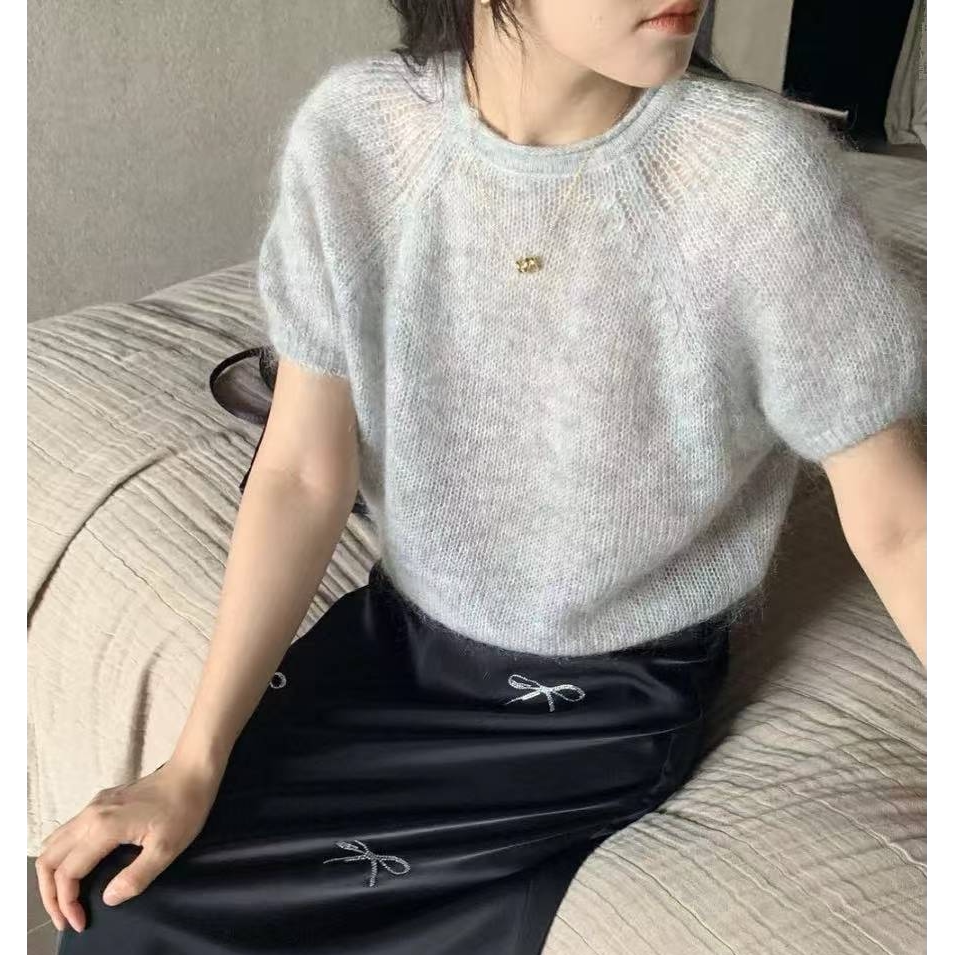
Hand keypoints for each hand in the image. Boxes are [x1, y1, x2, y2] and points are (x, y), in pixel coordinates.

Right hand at [35, 759, 220, 932]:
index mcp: (104, 827)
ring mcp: (94, 805)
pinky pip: (67, 831)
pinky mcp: (101, 801)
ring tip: (65, 897)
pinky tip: (77, 868)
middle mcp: (91, 814)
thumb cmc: (184, 807)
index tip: (79, 921)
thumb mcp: (167, 848)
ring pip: (53, 843)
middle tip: (64, 915)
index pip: (67, 872)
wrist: (192, 771)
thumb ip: (136, 877)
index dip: (66, 903)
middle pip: (48, 858)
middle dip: (50, 892)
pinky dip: (61, 856)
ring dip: (52, 874)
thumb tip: (108, 898)